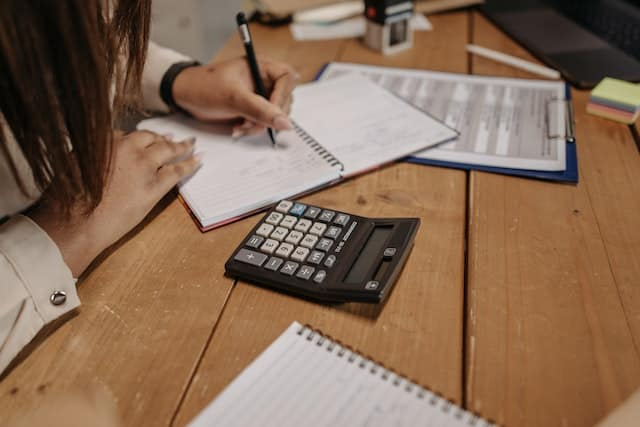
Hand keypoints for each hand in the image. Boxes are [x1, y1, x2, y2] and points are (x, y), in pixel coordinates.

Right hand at [29, 131, 200, 276]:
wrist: (76, 221)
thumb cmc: (68, 199)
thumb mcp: (73, 165)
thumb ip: (92, 156)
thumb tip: (102, 157)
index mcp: (103, 140)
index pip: (126, 135)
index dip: (137, 139)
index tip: (144, 139)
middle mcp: (125, 147)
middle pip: (149, 138)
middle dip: (160, 138)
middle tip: (170, 138)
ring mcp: (142, 165)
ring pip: (167, 149)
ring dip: (180, 146)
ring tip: (190, 144)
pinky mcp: (154, 185)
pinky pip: (177, 171)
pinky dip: (190, 164)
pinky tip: (198, 160)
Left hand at [172, 57, 297, 136]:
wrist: (184, 97)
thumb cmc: (203, 87)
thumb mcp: (233, 98)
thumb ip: (261, 110)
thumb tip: (286, 123)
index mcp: (261, 66)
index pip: (287, 78)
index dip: (282, 96)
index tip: (272, 112)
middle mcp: (263, 79)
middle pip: (284, 99)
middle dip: (269, 115)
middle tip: (251, 121)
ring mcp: (259, 95)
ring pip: (275, 115)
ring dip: (260, 125)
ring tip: (241, 126)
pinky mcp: (253, 109)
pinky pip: (264, 122)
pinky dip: (253, 128)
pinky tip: (238, 128)